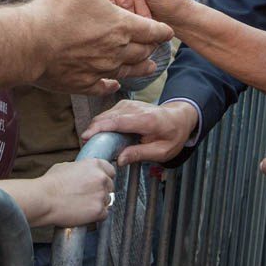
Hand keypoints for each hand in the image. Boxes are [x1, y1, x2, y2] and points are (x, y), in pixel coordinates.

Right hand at [30, 0, 172, 95]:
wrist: (29, 42)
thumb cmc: (57, 6)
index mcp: (122, 26)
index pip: (151, 30)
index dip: (161, 30)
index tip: (167, 32)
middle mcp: (116, 51)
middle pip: (142, 52)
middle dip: (150, 48)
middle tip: (155, 47)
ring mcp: (99, 70)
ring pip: (127, 71)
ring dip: (139, 68)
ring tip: (147, 68)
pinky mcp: (81, 83)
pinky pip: (102, 86)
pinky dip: (111, 85)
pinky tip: (112, 84)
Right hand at [38, 159, 115, 226]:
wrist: (44, 199)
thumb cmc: (51, 183)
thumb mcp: (66, 166)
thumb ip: (81, 169)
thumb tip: (83, 173)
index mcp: (95, 164)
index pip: (111, 171)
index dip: (104, 178)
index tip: (98, 184)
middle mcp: (101, 178)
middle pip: (110, 186)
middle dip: (101, 191)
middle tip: (87, 196)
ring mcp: (101, 194)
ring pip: (107, 201)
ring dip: (98, 204)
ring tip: (82, 205)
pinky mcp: (99, 210)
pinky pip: (104, 214)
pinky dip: (96, 216)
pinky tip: (84, 214)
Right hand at [82, 99, 199, 166]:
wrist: (178, 118)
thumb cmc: (172, 135)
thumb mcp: (162, 152)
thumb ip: (140, 154)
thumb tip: (119, 160)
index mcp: (147, 120)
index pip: (118, 121)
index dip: (100, 128)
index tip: (86, 137)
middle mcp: (135, 108)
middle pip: (107, 117)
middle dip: (92, 132)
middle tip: (87, 149)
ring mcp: (128, 104)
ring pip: (104, 115)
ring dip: (95, 129)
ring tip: (93, 146)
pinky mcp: (123, 105)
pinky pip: (107, 115)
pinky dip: (101, 126)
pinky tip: (102, 138)